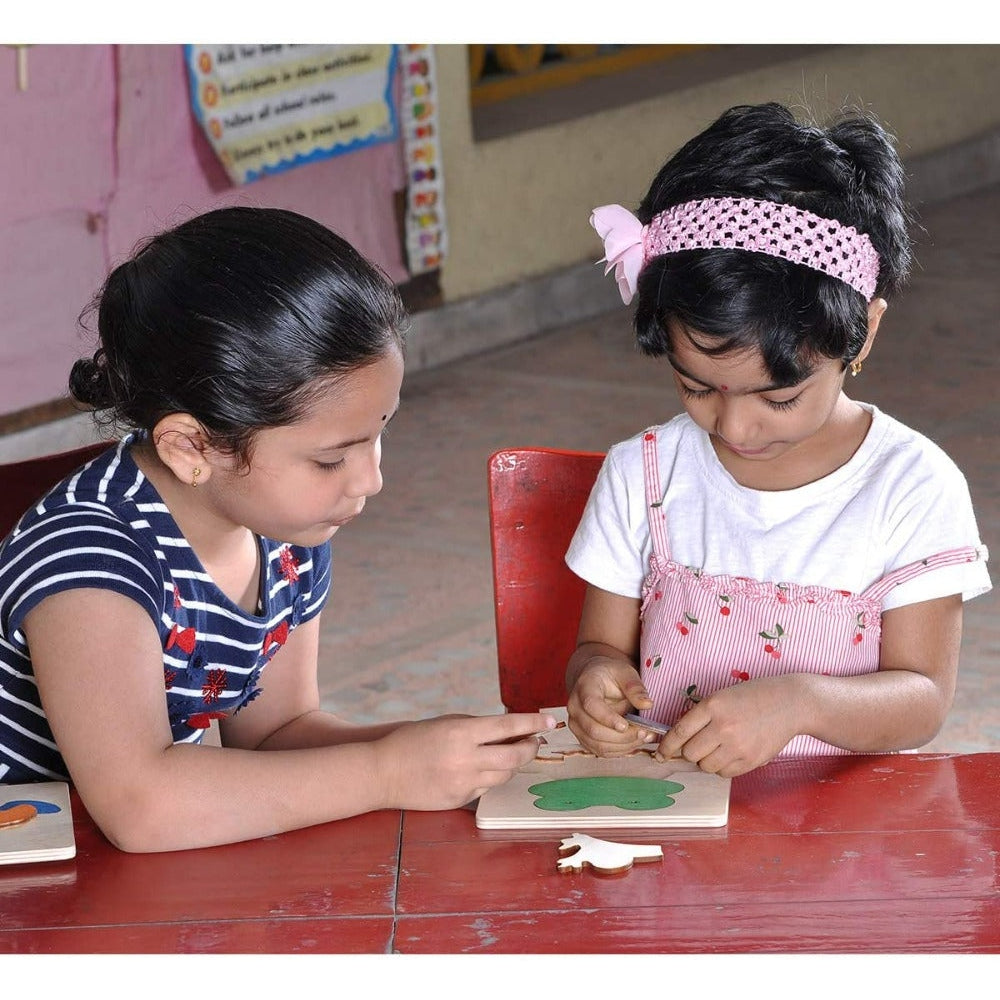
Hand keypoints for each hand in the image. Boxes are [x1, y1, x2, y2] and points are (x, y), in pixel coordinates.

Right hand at [373, 712, 555, 809]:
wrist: (383, 772)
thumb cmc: (413, 741)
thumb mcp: (446, 724)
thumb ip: (477, 727)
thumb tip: (509, 728)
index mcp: (462, 733)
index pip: (508, 726)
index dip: (533, 722)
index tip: (551, 720)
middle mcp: (466, 759)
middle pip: (514, 756)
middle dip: (531, 747)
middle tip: (537, 740)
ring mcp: (463, 783)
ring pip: (504, 775)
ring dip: (514, 763)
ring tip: (515, 752)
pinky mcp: (459, 800)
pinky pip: (486, 788)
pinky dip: (491, 777)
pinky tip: (487, 768)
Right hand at [567, 653, 654, 755]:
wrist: (596, 680)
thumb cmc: (610, 675)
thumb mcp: (625, 672)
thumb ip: (635, 688)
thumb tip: (647, 705)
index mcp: (584, 687)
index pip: (591, 705)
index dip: (607, 717)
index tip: (625, 725)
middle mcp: (575, 707)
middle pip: (594, 730)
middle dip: (622, 736)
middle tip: (644, 732)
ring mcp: (577, 724)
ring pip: (598, 745)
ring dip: (624, 745)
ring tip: (644, 737)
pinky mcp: (584, 737)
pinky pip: (601, 751)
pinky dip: (620, 750)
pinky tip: (635, 742)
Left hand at [656, 675, 800, 776]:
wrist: (790, 703)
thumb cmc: (753, 696)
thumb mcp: (722, 697)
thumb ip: (702, 716)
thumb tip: (680, 740)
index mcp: (712, 706)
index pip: (680, 732)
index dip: (667, 745)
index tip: (661, 752)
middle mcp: (723, 727)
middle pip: (690, 753)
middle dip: (689, 753)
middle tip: (697, 746)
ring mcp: (738, 746)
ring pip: (706, 766)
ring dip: (706, 761)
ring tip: (717, 748)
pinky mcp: (751, 760)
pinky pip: (724, 773)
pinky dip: (722, 767)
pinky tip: (730, 754)